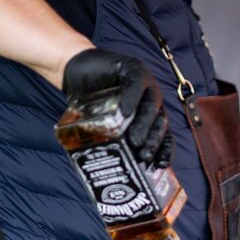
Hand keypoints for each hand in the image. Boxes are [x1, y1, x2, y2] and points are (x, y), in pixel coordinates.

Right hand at [61, 48, 172, 167]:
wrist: (75, 73)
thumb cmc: (90, 101)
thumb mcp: (103, 124)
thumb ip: (113, 139)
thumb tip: (112, 171)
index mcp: (151, 115)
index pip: (164, 134)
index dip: (164, 150)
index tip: (160, 165)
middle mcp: (151, 99)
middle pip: (160, 121)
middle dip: (153, 140)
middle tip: (143, 155)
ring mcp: (144, 83)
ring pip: (152, 104)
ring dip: (144, 123)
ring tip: (135, 140)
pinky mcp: (132, 68)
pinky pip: (136, 84)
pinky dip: (131, 98)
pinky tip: (125, 111)